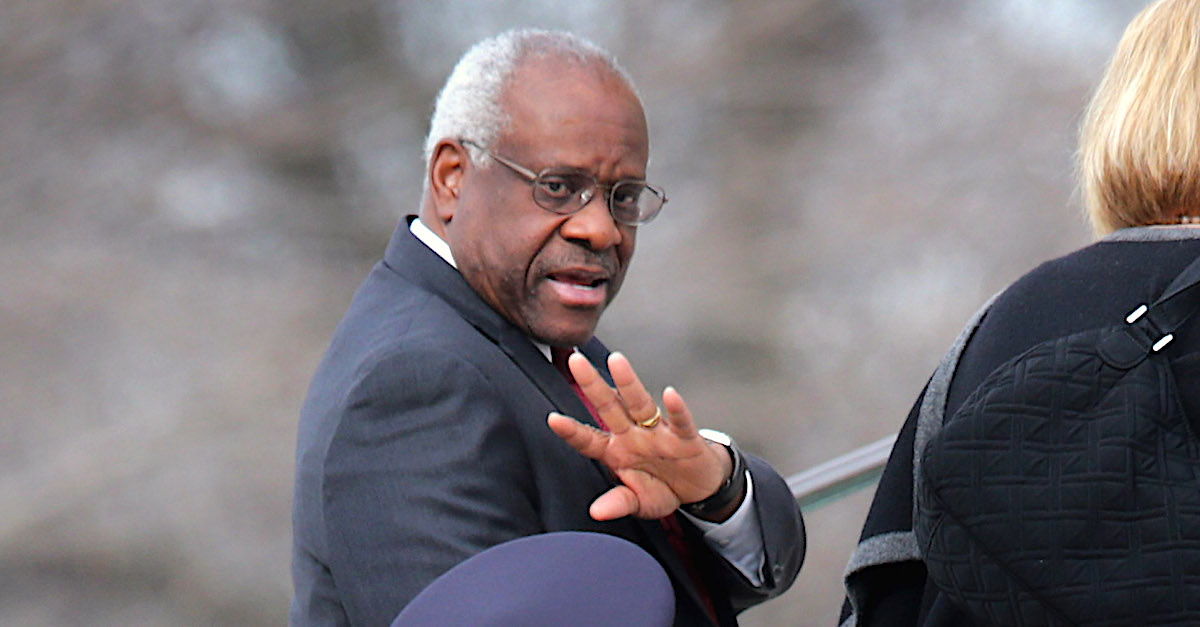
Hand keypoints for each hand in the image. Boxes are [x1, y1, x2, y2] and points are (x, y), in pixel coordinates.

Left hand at [547, 352, 733, 520]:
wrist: (699, 488)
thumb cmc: (664, 488)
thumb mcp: (640, 503)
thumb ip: (619, 503)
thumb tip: (596, 512)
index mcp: (617, 451)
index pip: (589, 439)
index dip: (571, 431)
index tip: (552, 419)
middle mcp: (633, 435)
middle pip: (609, 406)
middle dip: (593, 384)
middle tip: (575, 360)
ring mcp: (658, 433)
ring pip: (640, 404)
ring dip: (628, 383)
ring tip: (616, 361)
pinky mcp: (685, 437)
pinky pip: (679, 421)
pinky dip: (675, 409)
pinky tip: (670, 394)